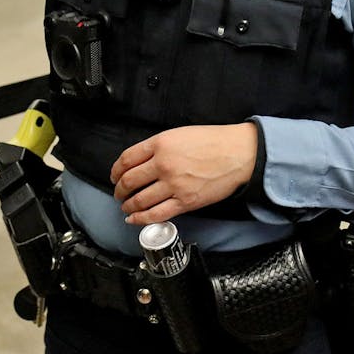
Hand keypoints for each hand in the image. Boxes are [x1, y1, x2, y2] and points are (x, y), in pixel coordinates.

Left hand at [109, 124, 258, 224]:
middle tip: (118, 193)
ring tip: (126, 207)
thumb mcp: (179, 134)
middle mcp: (163, 164)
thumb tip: (140, 161)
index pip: (126, 159)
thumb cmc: (213, 142)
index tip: (114, 176)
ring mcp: (173, 185)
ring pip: (140, 200)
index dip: (115, 170)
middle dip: (119, 190)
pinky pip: (157, 214)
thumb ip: (158, 146)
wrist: (238, 154)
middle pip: (129, 181)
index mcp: (160, 144)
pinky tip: (134, 219)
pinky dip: (141, 219)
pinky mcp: (185, 202)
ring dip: (128, 206)